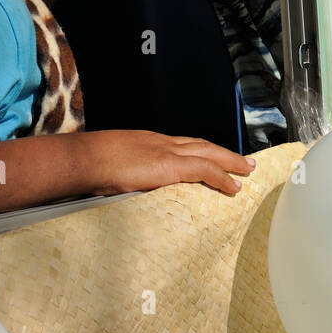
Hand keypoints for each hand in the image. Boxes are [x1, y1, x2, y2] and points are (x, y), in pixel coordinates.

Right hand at [82, 130, 254, 197]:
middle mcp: (161, 142)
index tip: (213, 157)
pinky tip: (234, 186)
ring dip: (230, 161)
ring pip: (208, 153)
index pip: (182, 144)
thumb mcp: (112, 166)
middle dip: (223, 153)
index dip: (201, 151)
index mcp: (148, 142)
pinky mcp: (169, 165)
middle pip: (201, 144)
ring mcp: (166, 152)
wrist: (85, 158)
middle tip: (243, 161)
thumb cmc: (90, 164)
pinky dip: (222, 177)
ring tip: (246, 170)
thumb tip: (126, 190)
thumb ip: (126, 175)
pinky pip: (204, 169)